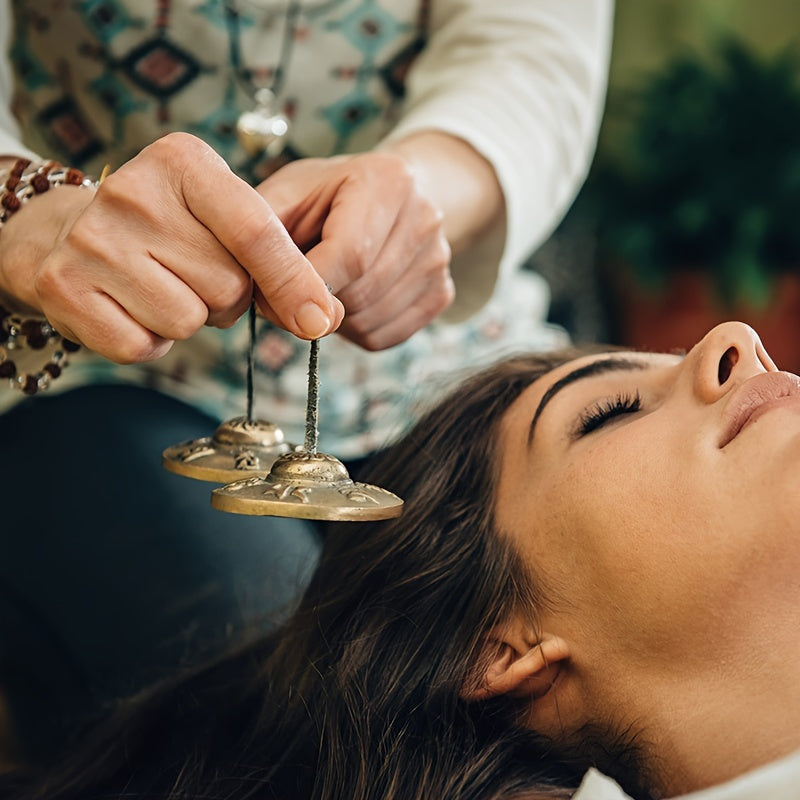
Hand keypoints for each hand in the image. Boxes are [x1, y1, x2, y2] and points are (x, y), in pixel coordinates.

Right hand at [0, 133, 342, 362]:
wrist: (67, 235)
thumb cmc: (168, 231)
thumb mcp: (222, 219)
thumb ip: (279, 260)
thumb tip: (323, 318)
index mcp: (184, 162)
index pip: (256, 232)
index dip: (293, 282)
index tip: (320, 319)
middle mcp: (134, 193)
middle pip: (228, 287)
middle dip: (224, 298)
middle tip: (190, 275)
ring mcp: (93, 240)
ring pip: (188, 321)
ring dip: (187, 321)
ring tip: (158, 288)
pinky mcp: (64, 287)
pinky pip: (142, 346)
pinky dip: (147, 342)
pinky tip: (130, 308)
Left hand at [257, 151, 453, 350]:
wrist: (387, 196)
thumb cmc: (325, 196)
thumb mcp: (287, 194)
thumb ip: (263, 235)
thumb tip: (262, 301)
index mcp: (388, 180)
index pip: (351, 255)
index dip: (305, 286)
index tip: (272, 296)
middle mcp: (425, 218)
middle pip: (361, 292)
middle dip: (317, 300)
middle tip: (294, 286)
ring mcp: (439, 259)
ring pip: (370, 320)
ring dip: (333, 319)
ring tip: (323, 289)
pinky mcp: (442, 293)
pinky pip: (385, 336)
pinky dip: (354, 330)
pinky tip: (345, 301)